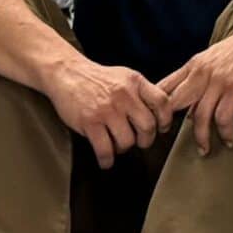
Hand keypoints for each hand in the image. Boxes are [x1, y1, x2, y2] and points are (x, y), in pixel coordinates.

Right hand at [42, 50, 168, 166]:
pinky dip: (107, 159)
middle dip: (146, 140)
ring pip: (127, 141)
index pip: (162, 102)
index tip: (162, 128)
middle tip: (140, 142)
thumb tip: (157, 113)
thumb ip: (140, 92)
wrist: (66, 72)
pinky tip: (105, 159)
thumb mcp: (124, 77)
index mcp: (135, 82)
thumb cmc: (96, 78)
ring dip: (124, 148)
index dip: (165, 119)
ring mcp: (107, 109)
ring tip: (117, 146)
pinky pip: (105, 149)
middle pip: (147, 126)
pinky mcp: (90, 122)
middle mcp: (124, 95)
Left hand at [156, 13, 232, 152]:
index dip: (156, 107)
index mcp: (192, 66)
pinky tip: (228, 140)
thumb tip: (189, 110)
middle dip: (169, 123)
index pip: (164, 87)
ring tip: (204, 150)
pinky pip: (223, 117)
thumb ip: (198, 81)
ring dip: (201, 137)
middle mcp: (201, 73)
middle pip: (175, 103)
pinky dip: (225, 132)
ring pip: (200, 116)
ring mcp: (217, 81)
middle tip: (172, 139)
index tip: (157, 123)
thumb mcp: (210, 60)